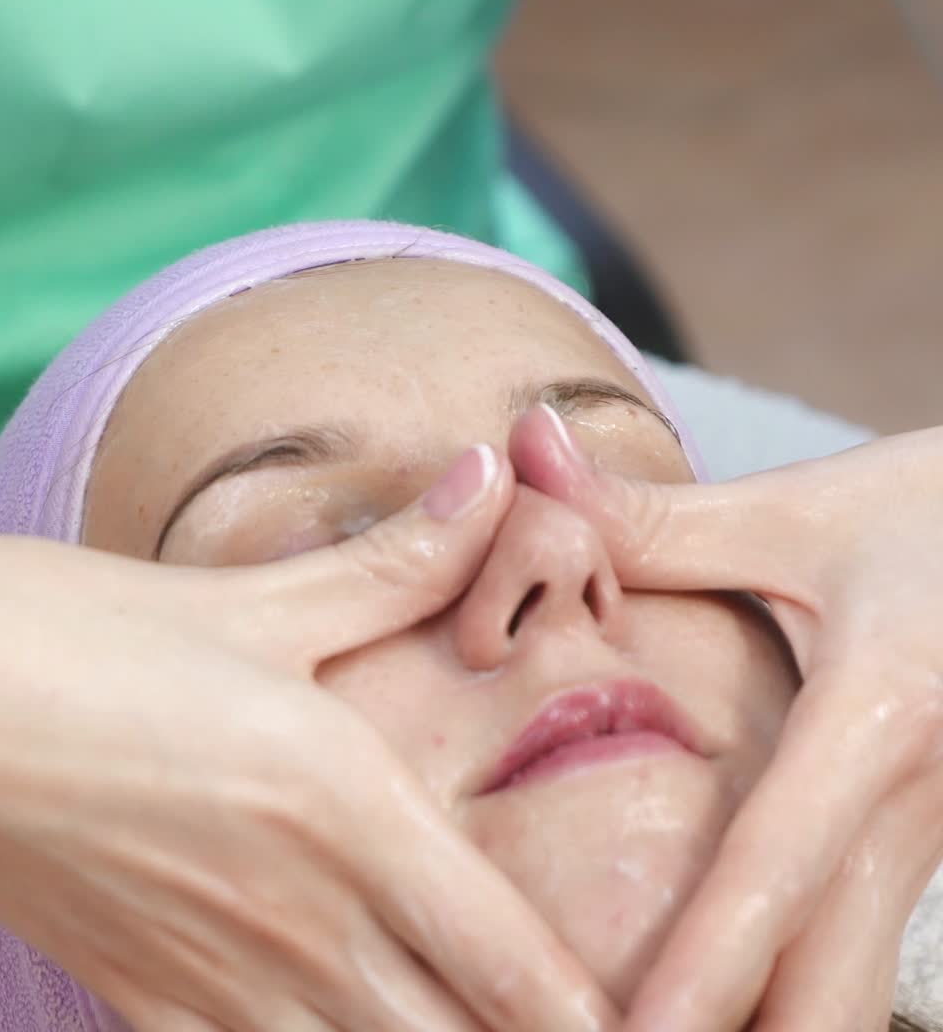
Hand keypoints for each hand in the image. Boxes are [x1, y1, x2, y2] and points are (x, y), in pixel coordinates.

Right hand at [0, 444, 616, 1031]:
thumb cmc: (68, 630)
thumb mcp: (246, 597)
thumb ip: (394, 559)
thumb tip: (491, 473)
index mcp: (343, 810)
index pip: (519, 970)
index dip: (602, 1022)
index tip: (660, 1021)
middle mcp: (294, 919)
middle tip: (572, 1017)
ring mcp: (206, 977)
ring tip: (452, 1018)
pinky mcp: (127, 997)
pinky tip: (328, 1025)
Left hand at [511, 407, 942, 1031]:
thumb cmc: (929, 511)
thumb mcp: (796, 510)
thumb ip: (653, 516)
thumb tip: (525, 451)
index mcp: (876, 716)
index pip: (774, 869)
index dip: (702, 969)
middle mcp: (918, 798)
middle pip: (836, 982)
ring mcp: (940, 830)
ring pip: (856, 977)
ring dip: (778, 1027)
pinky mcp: (934, 835)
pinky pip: (864, 934)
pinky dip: (803, 990)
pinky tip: (739, 1009)